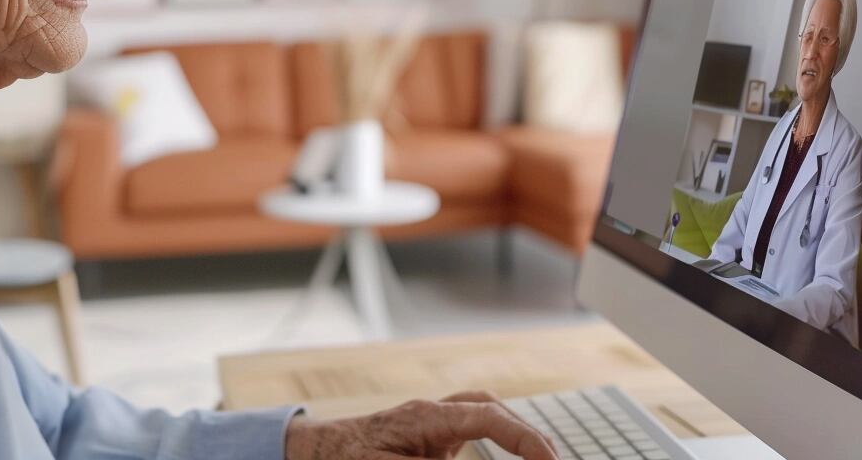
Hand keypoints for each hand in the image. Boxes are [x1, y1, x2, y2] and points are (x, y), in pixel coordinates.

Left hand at [284, 390, 556, 459]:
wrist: (310, 453)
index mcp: (424, 417)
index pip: (487, 417)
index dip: (524, 438)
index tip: (551, 459)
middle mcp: (430, 413)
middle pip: (489, 408)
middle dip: (525, 434)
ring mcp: (427, 423)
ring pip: (480, 414)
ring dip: (510, 433)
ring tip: (537, 454)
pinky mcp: (425, 438)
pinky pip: (467, 428)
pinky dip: (492, 436)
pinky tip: (505, 450)